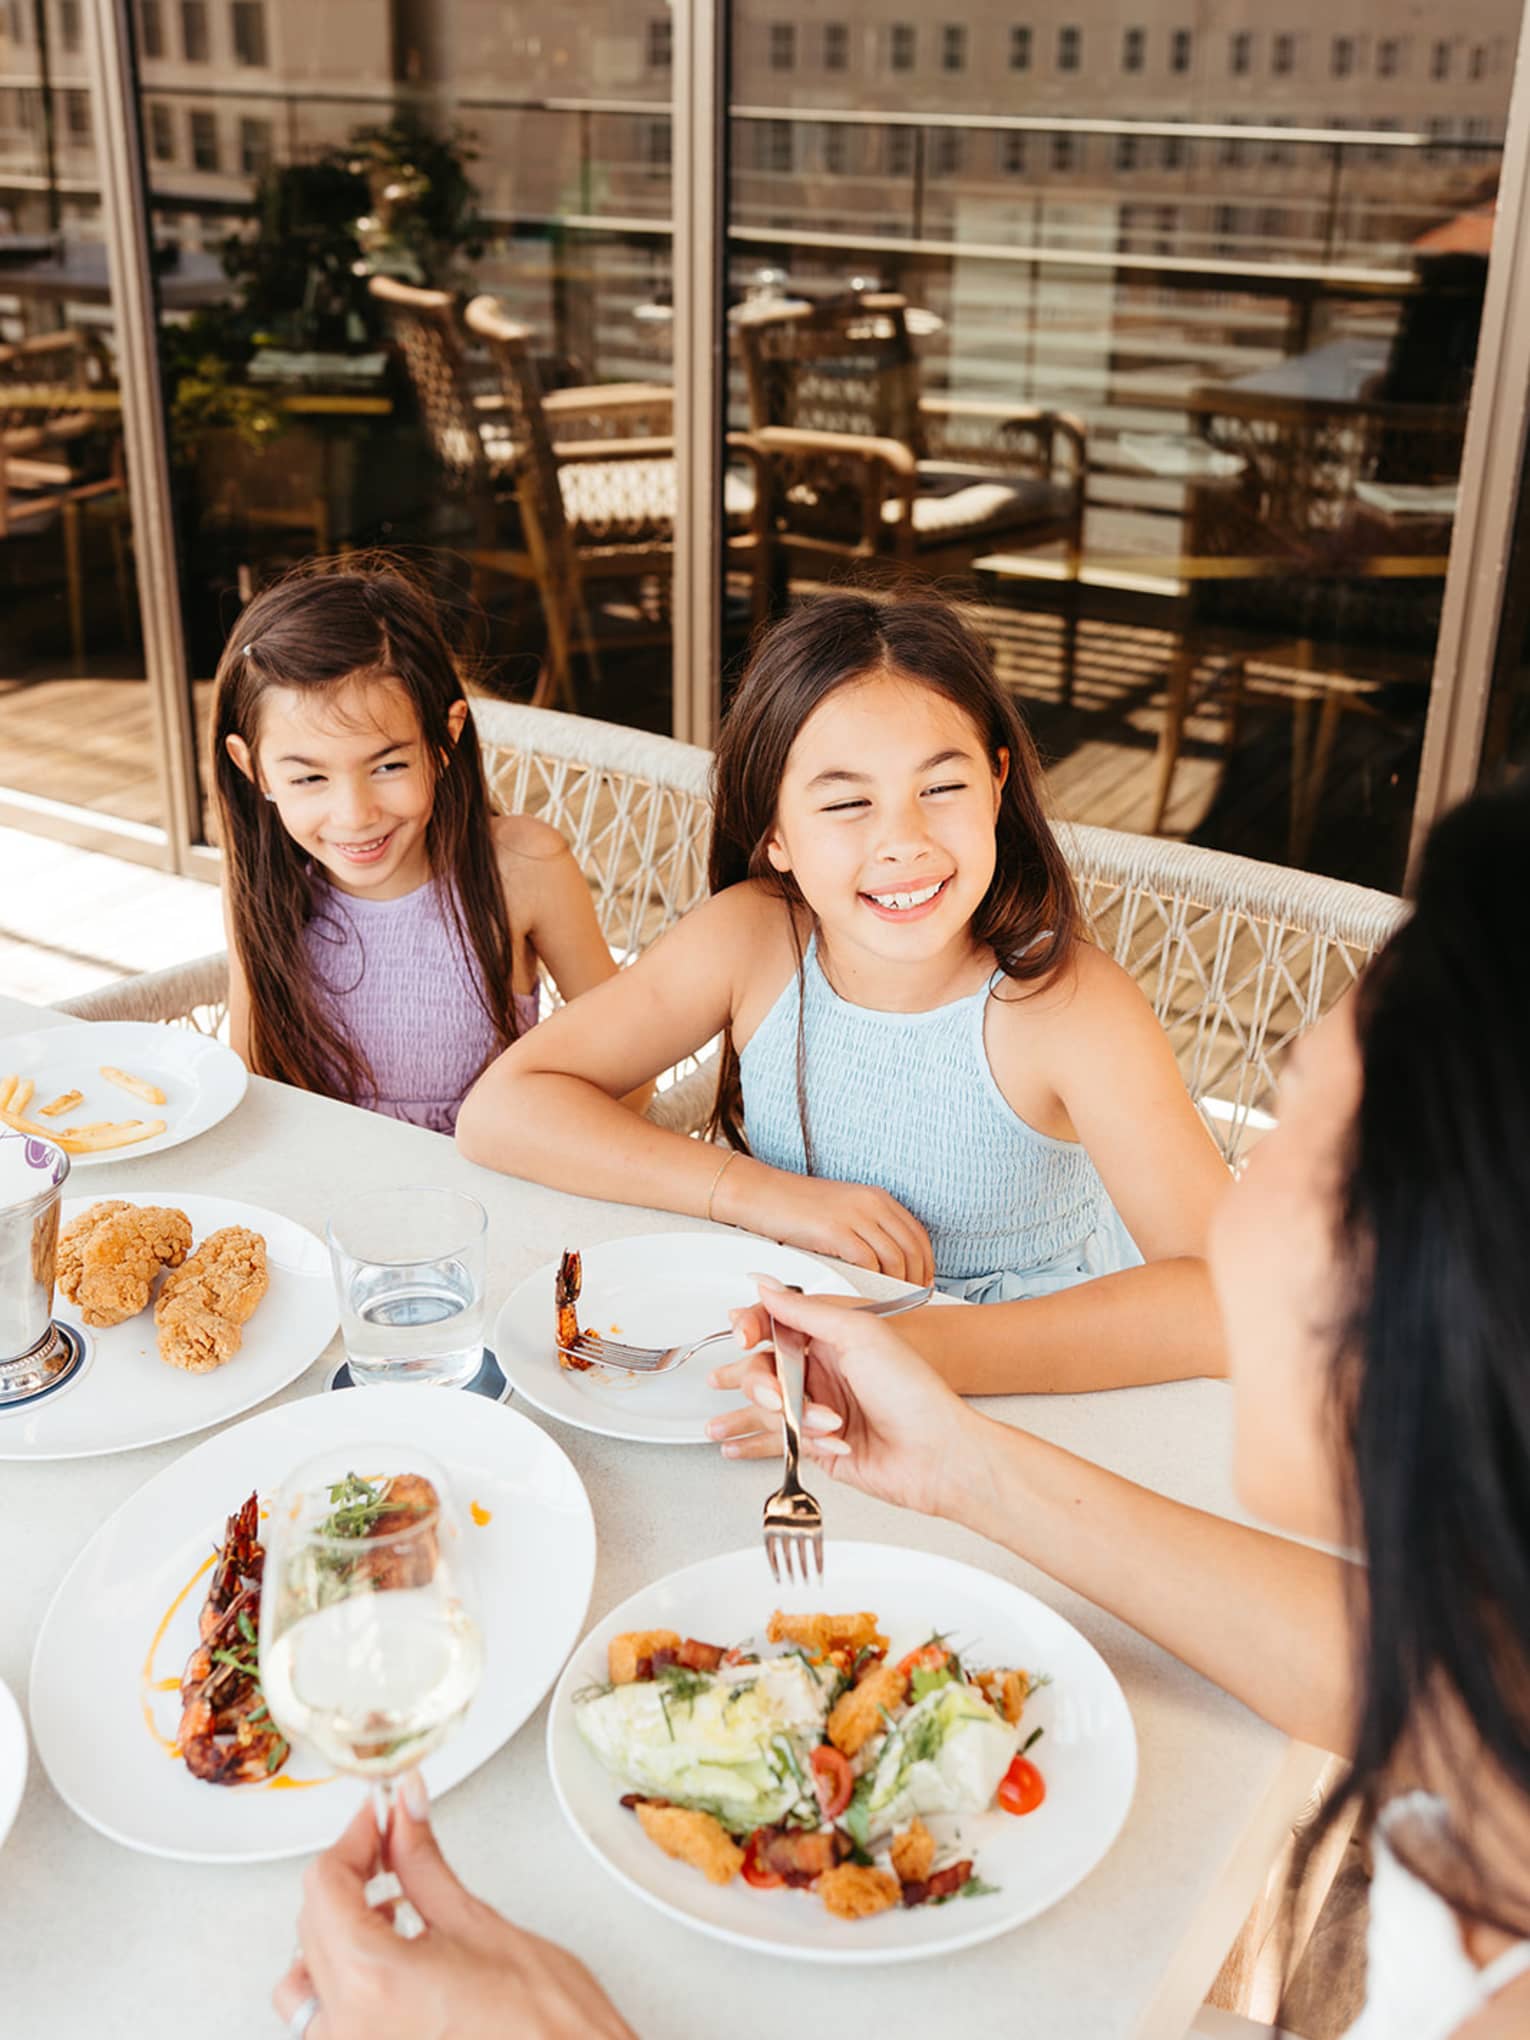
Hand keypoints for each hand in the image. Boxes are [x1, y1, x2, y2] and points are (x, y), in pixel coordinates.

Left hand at [273, 1778, 634, 2039]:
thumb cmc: (546, 2026)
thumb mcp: (479, 1923)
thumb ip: (423, 1862)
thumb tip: (405, 1812)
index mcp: (373, 1983)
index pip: (325, 1887)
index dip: (355, 1838)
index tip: (379, 1818)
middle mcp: (349, 2030)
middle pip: (311, 1928)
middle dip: (350, 1877)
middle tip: (391, 1843)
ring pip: (305, 1983)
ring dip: (335, 1936)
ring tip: (387, 1910)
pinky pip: (327, 2023)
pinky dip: (343, 1984)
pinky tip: (388, 1963)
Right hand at [705, 1278, 983, 1518]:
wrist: (936, 1454)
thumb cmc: (913, 1393)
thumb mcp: (858, 1334)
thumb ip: (804, 1311)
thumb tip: (765, 1286)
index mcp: (830, 1335)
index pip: (772, 1323)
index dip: (750, 1328)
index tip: (744, 1338)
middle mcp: (820, 1370)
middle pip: (760, 1369)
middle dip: (763, 1386)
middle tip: (779, 1399)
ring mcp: (817, 1408)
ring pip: (767, 1408)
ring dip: (789, 1418)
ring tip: (805, 1423)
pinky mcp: (816, 1444)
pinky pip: (779, 1441)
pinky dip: (773, 1443)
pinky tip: (747, 1445)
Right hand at [717, 1160, 933, 1283]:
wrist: (762, 1194)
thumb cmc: (794, 1206)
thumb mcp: (841, 1210)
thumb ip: (865, 1230)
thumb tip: (884, 1263)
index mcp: (877, 1198)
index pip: (917, 1235)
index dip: (926, 1264)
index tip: (923, 1284)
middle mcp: (872, 1204)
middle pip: (912, 1249)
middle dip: (916, 1280)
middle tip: (912, 1303)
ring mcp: (856, 1216)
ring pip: (895, 1259)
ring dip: (897, 1287)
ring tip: (892, 1305)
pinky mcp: (836, 1230)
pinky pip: (868, 1264)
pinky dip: (873, 1284)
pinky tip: (868, 1297)